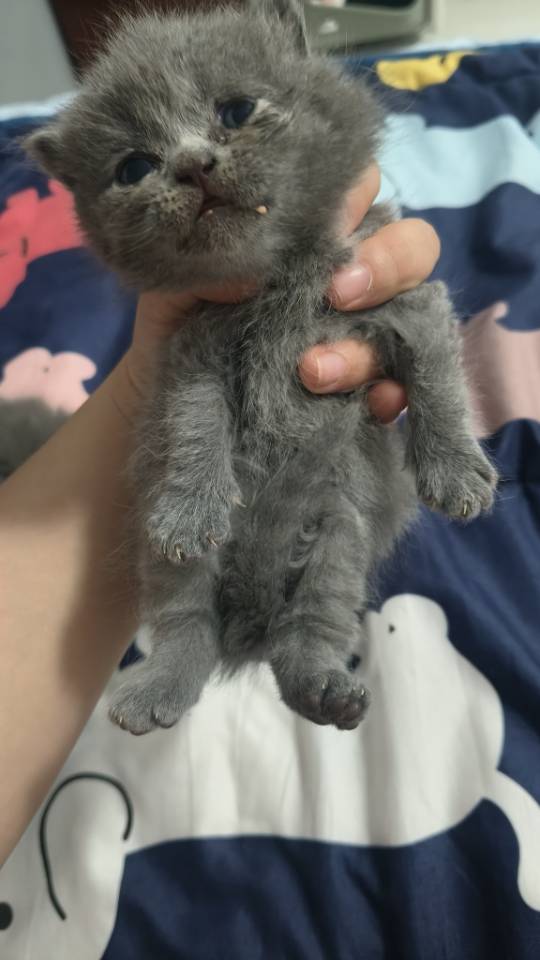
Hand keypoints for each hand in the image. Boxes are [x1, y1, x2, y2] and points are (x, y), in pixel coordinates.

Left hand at [124, 164, 439, 422]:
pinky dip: (394, 393)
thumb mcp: (178, 279)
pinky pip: (402, 385)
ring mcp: (363, 330)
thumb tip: (260, 260)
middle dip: (386, 266)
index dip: (354, 201)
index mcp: (310, 230)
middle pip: (410, 247)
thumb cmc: (175, 316)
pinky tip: (372, 403)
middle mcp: (349, 272)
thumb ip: (213, 257)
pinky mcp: (365, 386)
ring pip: (409, 318)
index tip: (324, 235)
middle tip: (336, 296)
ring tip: (311, 372)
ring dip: (365, 346)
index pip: (360, 188)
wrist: (164, 393)